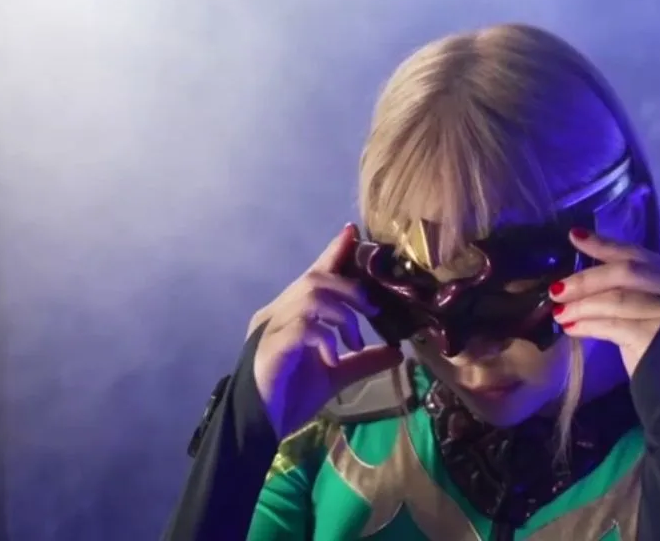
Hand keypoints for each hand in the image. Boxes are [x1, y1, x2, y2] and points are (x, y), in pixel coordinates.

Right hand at [249, 224, 403, 438]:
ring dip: (341, 313)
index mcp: (292, 313)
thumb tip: (397, 352)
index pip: (315, 274)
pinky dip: (325, 337)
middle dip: (350, 288)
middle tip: (372, 310)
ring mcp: (272, 328)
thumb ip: (363, 360)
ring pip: (310, 296)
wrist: (261, 426)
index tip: (352, 232)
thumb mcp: (337, 375)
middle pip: (315, 279)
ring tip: (354, 340)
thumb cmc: (291, 396)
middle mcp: (278, 313)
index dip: (333, 252)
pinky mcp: (272, 347)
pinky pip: (302, 327)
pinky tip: (333, 356)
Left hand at [548, 228, 659, 375]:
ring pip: (619, 297)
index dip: (605, 245)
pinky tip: (571, 328)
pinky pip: (615, 324)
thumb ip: (629, 293)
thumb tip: (580, 278)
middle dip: (587, 278)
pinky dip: (589, 324)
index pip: (640, 256)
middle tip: (557, 289)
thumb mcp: (648, 316)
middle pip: (628, 271)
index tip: (574, 236)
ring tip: (559, 313)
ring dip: (582, 304)